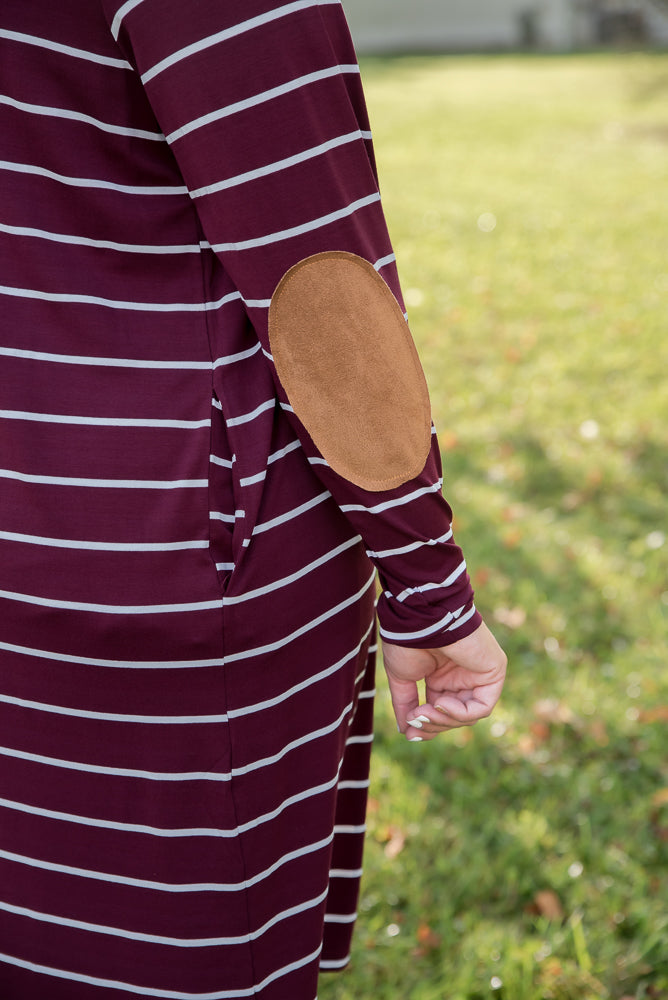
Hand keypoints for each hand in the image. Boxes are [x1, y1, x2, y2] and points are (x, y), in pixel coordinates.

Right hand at [381, 621, 506, 740]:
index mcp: (442, 676)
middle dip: (434, 724)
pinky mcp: (494, 672)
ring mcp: (479, 674)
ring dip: (444, 720)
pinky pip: (482, 707)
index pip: (440, 712)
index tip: (409, 732)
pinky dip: (461, 713)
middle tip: (415, 721)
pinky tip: (441, 703)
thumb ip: (405, 705)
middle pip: (454, 717)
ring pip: (469, 716)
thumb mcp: (403, 679)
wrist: (420, 618)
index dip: (426, 725)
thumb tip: (406, 731)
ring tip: (424, 711)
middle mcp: (462, 676)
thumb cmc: (408, 641)